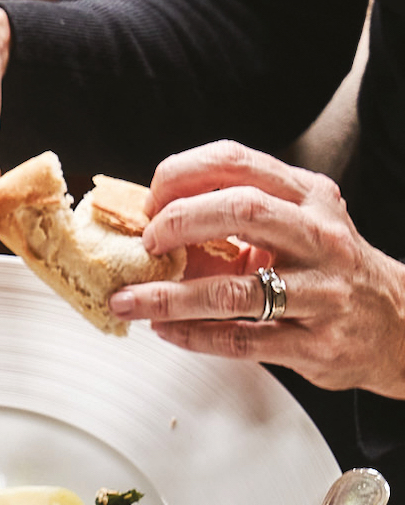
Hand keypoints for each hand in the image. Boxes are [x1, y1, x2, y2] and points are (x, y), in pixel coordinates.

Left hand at [110, 141, 404, 397]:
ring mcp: (322, 291)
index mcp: (307, 196)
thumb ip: (233, 222)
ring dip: (166, 297)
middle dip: (177, 223)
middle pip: (240, 210)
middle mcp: (319, 236)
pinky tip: (164, 330)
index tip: (149, 200)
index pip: (236, 162)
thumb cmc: (328, 269)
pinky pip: (240, 339)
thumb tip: (146, 228)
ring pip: (232, 290)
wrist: (398, 324)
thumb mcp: (294, 228)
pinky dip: (191, 335)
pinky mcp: (315, 342)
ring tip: (127, 301)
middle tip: (144, 244)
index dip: (182, 176)